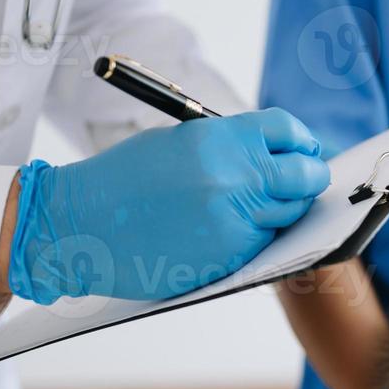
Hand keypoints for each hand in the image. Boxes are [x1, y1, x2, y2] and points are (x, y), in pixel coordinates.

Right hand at [8, 109, 329, 304]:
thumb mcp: (178, 143)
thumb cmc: (122, 179)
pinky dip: (252, 237)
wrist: (80, 225)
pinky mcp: (229, 256)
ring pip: (288, 215)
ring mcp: (236, 221)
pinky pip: (261, 244)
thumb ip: (228, 146)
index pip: (288, 133)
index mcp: (221, 139)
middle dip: (308, 178)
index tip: (304, 151)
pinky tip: (222, 229)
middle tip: (303, 181)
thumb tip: (270, 155)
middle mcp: (235, 178)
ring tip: (252, 205)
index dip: (302, 142)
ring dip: (279, 210)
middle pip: (305, 176)